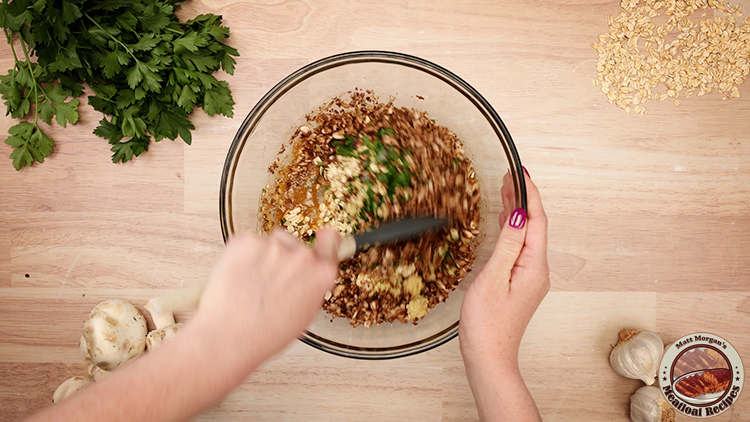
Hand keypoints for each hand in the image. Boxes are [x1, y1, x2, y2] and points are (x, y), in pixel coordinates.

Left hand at [194, 228, 340, 366]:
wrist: (229, 336)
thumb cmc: (264, 334)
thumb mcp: (304, 315)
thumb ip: (312, 286)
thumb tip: (310, 274)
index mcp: (321, 273)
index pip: (330, 239)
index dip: (322, 240)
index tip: (318, 239)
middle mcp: (302, 256)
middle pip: (294, 244)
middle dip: (283, 257)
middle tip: (268, 282)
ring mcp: (274, 246)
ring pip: (269, 244)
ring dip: (261, 257)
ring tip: (250, 285)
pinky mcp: (246, 241)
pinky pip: (246, 243)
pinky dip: (241, 256)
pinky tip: (238, 278)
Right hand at [459, 169, 548, 420]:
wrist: (489, 357)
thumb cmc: (487, 324)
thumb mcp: (493, 279)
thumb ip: (508, 245)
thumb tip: (520, 217)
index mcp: (534, 266)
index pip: (537, 221)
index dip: (530, 194)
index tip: (520, 172)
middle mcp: (537, 270)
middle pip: (533, 226)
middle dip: (522, 198)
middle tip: (509, 174)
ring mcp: (529, 277)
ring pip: (526, 236)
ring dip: (516, 212)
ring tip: (505, 188)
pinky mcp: (519, 283)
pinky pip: (519, 248)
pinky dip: (511, 229)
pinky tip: (504, 222)